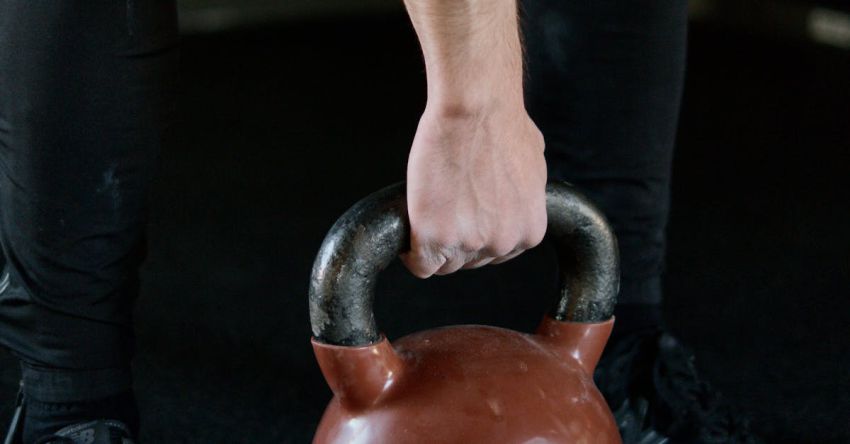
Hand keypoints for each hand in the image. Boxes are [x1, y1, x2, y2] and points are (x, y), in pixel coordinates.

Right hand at [401, 102, 546, 277]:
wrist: (475, 109)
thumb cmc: (503, 124)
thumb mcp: (533, 167)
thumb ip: (524, 196)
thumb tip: (513, 196)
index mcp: (528, 232)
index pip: (495, 255)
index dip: (475, 235)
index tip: (463, 220)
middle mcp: (501, 244)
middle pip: (469, 262)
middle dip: (456, 238)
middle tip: (445, 207)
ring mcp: (467, 243)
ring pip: (444, 264)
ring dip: (434, 243)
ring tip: (429, 211)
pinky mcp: (433, 238)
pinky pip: (420, 265)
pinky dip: (411, 253)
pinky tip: (412, 229)